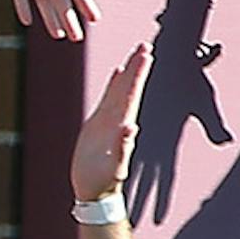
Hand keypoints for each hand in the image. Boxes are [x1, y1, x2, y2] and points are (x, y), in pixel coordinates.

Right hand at [72, 37, 150, 202]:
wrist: (95, 191)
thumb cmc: (104, 181)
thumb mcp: (113, 166)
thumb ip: (121, 147)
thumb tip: (130, 128)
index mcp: (122, 126)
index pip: (131, 95)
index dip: (137, 75)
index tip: (144, 56)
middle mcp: (118, 120)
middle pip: (128, 88)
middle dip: (136, 67)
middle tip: (144, 46)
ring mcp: (109, 120)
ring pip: (120, 90)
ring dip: (127, 72)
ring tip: (134, 55)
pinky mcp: (99, 124)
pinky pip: (108, 98)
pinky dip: (113, 84)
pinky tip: (116, 73)